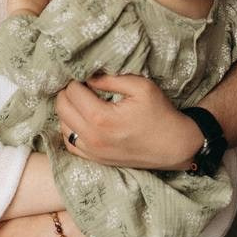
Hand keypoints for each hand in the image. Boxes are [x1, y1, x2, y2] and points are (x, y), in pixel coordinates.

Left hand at [55, 74, 200, 169]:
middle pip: (62, 108)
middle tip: (82, 86)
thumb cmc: (159, 113)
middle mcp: (92, 138)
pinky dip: (71, 129)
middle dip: (69, 93)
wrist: (174, 146)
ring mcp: (92, 152)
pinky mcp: (96, 160)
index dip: (77, 79)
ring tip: (82, 101)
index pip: (72, 92)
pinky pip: (70, 143)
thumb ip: (110, 79)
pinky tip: (82, 120)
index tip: (87, 76)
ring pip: (62, 126)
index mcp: (101, 118)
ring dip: (68, 110)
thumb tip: (88, 76)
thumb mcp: (140, 86)